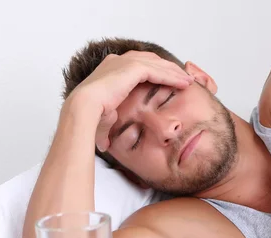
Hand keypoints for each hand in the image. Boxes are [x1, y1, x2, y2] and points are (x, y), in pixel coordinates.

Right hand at [67, 51, 193, 151]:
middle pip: (149, 60)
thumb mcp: (101, 121)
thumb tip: (104, 145)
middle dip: (166, 68)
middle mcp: (116, 62)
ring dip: (173, 72)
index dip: (153, 72)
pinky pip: (158, 71)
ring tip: (187, 81)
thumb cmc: (88, 117)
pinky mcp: (133, 68)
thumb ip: (107, 127)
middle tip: (182, 79)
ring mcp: (124, 63)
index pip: (136, 66)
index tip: (165, 82)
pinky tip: (184, 84)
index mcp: (109, 70)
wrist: (82, 110)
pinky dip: (172, 77)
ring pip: (157, 64)